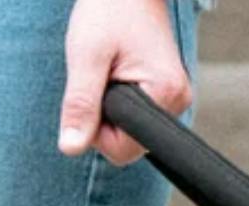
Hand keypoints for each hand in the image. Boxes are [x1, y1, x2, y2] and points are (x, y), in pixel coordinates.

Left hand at [58, 0, 190, 163]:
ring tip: (108, 71)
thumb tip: (70, 148)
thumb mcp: (86, 56)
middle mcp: (178, 102)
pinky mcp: (167, 94)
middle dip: (104, 118)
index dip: (96, 129)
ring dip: (110, 109)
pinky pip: (137, 117)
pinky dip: (119, 101)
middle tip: (98, 76)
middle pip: (128, 144)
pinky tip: (117, 74)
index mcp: (165, 95)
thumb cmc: (108, 12)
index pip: (123, 149)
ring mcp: (175, 100)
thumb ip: (80, 105)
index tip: (92, 88)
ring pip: (131, 132)